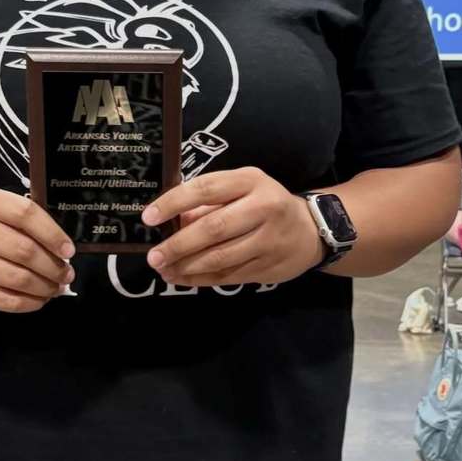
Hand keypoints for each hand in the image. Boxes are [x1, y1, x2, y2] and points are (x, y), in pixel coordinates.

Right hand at [0, 187, 74, 312]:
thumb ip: (21, 219)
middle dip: (52, 266)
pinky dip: (27, 303)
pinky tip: (39, 300)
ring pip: (16, 278)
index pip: (26, 214)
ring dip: (44, 287)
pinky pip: (3, 299)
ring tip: (56, 287)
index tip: (69, 250)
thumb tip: (61, 247)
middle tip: (66, 274)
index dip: (53, 234)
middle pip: (24, 250)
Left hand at [141, 167, 323, 286]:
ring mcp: (268, 240)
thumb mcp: (242, 188)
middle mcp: (262, 208)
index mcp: (250, 180)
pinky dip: (201, 279)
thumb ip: (209, 202)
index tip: (149, 217)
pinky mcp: (268, 266)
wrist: (312, 229)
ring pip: (220, 257)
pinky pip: (228, 275)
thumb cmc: (265, 202)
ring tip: (163, 269)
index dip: (174, 203)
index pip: (206, 189)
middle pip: (213, 228)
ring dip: (186, 266)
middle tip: (154, 255)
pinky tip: (182, 278)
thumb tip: (170, 221)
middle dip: (178, 245)